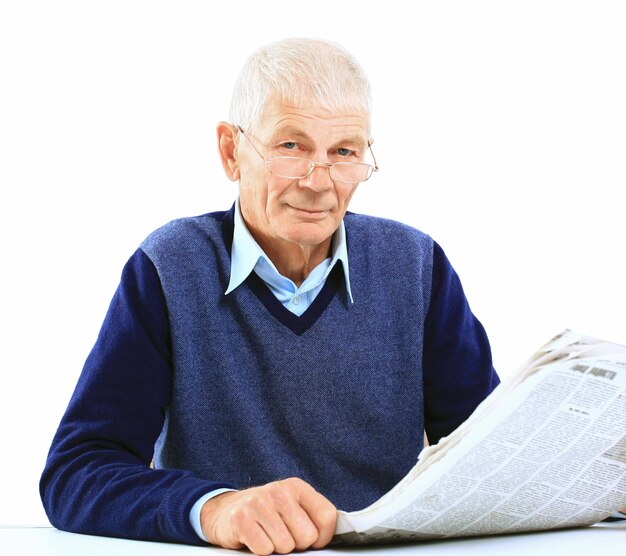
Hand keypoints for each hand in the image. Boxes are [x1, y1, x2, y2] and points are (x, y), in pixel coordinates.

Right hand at [200, 477, 336, 554]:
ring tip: (267, 535)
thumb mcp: (290, 506)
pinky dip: (261, 550)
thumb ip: (311, 517)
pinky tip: (255, 538)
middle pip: (307, 536)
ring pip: (286, 546)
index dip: (323, 537)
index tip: (313, 540)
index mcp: (297, 487)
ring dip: (277, 548)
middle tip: (283, 535)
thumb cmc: (266, 513)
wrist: (226, 511)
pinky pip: (265, 550)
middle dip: (297, 544)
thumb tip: (327, 540)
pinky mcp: (242, 519)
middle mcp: (280, 491)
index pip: (327, 516)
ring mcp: (260, 503)